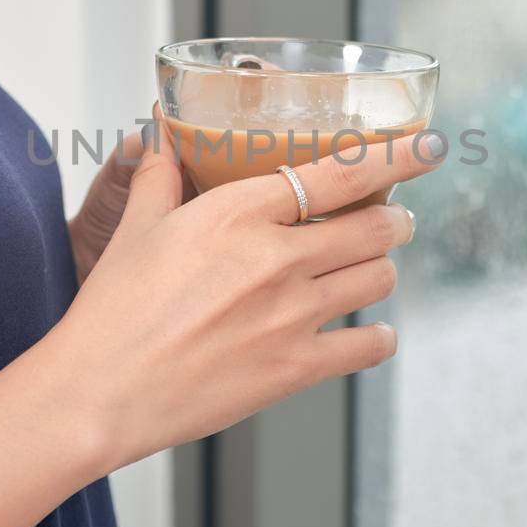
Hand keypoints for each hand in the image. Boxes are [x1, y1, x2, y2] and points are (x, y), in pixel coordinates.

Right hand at [46, 122, 443, 477]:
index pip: (340, 171)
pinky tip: (371, 332)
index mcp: (240, 213)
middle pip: (375, 226)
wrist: (98, 392)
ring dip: (384, 269)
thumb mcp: (135, 228)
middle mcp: (277, 258)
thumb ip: (158, 174)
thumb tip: (157, 133)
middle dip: (394, 218)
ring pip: (378, 278)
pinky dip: (378, 336)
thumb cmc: (112, 311)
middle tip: (391, 218)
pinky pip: (368, 346)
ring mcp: (293, 316)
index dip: (396, 155)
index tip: (428, 146)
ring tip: (372, 267)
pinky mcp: (296, 368)